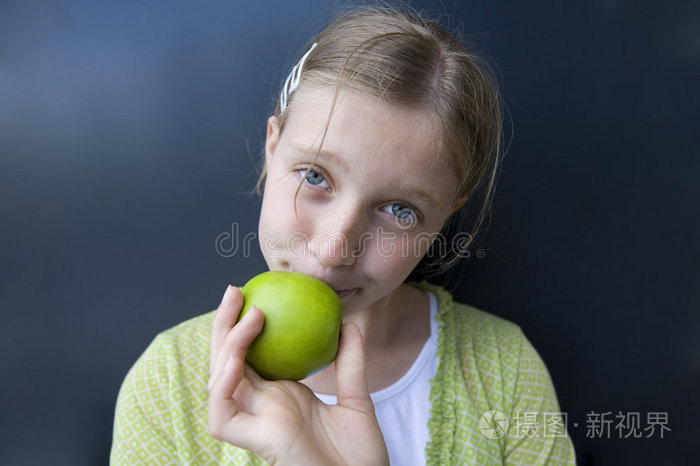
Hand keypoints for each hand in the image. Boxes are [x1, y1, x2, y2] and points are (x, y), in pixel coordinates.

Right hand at [208, 285, 388, 465]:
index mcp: (281, 397)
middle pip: (228, 361)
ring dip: (227, 346)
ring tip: (247, 315)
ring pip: (219, 382)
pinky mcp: (255, 443)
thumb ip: (351, 365)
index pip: (251, 356)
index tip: (255, 292)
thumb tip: (350, 324)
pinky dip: (222, 386)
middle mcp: (263, 408)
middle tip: (234, 290)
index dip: (244, 326)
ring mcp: (256, 424)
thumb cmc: (360, 456)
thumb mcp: (358, 401)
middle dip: (225, 325)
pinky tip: (235, 362)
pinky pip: (222, 414)